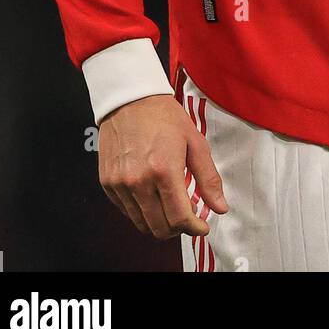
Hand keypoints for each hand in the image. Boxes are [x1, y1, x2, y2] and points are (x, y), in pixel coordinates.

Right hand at [98, 93, 228, 239]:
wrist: (130, 99)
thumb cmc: (164, 117)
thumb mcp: (195, 142)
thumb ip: (208, 178)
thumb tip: (220, 208)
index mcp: (164, 170)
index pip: (180, 218)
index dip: (194, 228)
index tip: (201, 227)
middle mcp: (139, 181)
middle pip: (160, 228)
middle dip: (178, 229)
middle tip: (188, 216)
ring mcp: (120, 184)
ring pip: (142, 224)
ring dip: (160, 223)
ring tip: (171, 206)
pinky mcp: (107, 184)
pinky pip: (127, 212)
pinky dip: (142, 212)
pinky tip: (152, 196)